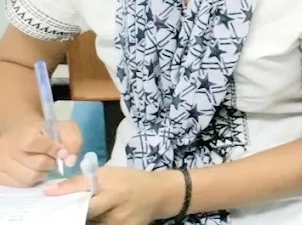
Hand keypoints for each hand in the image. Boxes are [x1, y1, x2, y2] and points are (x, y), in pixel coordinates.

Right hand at [0, 120, 80, 186]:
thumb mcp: (63, 128)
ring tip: (44, 166)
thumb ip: (72, 139)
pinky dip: (32, 180)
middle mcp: (7, 148)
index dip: (52, 149)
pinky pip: (21, 185)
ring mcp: (2, 164)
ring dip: (43, 174)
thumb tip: (70, 160)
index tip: (63, 152)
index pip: (33, 143)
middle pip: (36, 164)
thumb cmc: (47, 133)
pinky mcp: (1, 176)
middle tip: (53, 159)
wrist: (25, 136)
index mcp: (23, 133)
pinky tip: (34, 171)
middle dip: (51, 163)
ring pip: (29, 178)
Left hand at [47, 166, 183, 223]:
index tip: (50, 200)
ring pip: (91, 224)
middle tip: (64, 211)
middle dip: (73, 214)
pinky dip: (97, 223)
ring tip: (91, 210)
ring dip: (85, 220)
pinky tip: (98, 218)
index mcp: (113, 191)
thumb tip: (50, 191)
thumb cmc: (130, 180)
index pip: (84, 202)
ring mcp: (121, 224)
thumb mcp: (108, 173)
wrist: (160, 193)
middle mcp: (117, 210)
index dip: (66, 202)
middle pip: (85, 217)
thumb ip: (80, 181)